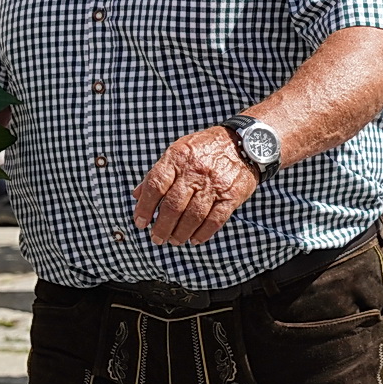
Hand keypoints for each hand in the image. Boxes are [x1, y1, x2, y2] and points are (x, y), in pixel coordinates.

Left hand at [132, 127, 258, 246]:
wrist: (246, 143)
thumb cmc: (206, 149)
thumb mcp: (179, 151)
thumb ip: (158, 173)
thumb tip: (137, 195)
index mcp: (178, 157)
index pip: (156, 185)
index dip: (145, 207)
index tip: (140, 222)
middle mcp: (195, 170)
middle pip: (173, 205)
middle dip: (161, 227)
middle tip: (157, 237)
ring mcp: (214, 183)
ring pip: (193, 216)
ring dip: (180, 233)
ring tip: (174, 240)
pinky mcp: (231, 195)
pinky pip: (215, 220)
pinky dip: (203, 233)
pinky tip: (195, 239)